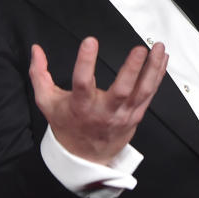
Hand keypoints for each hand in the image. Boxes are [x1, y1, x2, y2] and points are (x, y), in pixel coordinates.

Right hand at [30, 37, 167, 164]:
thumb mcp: (47, 101)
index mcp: (80, 106)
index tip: (90, 41)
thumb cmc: (66, 124)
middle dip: (132, 69)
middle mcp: (104, 111)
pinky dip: (157, 76)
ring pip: (142, 92)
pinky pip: (149, 94)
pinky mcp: (135, 116)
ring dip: (152, 69)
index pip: (82, 82)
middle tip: (139, 49)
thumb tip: (36, 49)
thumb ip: (39, 74)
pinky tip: (162, 60)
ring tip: (159, 48)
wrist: (84, 156)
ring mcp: (123, 115)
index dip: (85, 62)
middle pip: (122, 91)